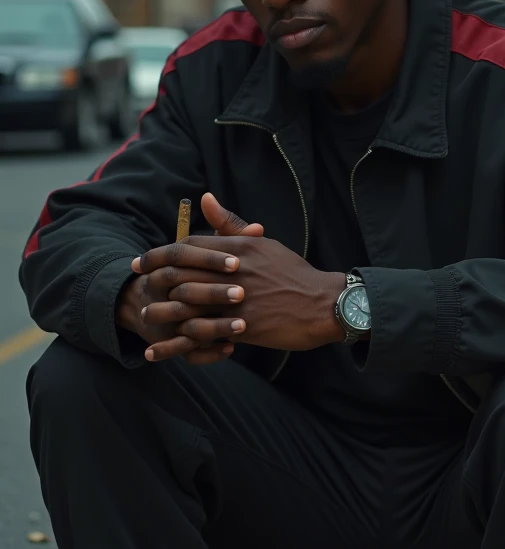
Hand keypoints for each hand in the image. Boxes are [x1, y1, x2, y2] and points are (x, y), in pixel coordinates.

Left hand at [137, 196, 345, 361]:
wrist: (322, 304)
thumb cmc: (292, 272)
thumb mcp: (262, 244)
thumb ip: (231, 224)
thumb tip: (205, 198)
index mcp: (238, 249)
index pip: (188, 246)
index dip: (161, 253)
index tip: (143, 260)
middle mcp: (233, 272)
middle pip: (181, 273)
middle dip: (154, 279)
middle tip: (137, 285)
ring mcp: (237, 300)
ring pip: (188, 305)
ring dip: (162, 312)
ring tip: (144, 318)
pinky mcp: (242, 327)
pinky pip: (203, 334)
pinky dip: (178, 343)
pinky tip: (162, 350)